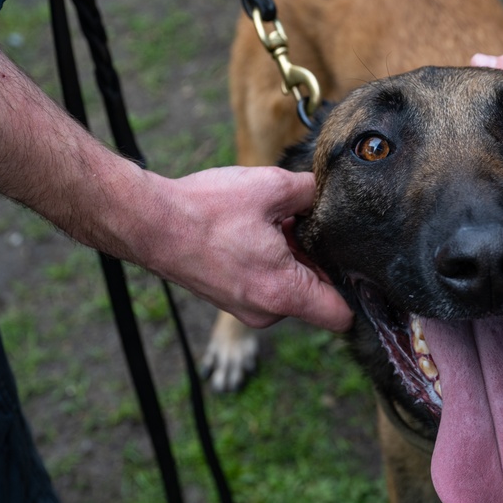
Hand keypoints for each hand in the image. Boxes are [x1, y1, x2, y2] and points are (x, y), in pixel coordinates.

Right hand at [136, 167, 352, 331]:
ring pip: (292, 287)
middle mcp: (268, 312)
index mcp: (284, 294)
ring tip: (273, 223)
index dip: (355, 289)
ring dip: (293, 257)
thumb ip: (310, 192)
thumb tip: (328, 193)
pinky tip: (256, 230)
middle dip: (318, 260)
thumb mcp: (270, 187)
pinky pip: (268, 284)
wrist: (147, 223)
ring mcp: (248, 309)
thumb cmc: (205, 210)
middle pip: (318, 295)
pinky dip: (271, 260)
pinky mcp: (232, 299)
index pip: (342, 315)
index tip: (351, 259)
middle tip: (303, 225)